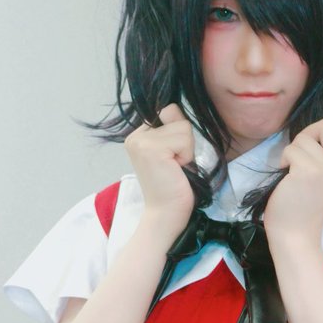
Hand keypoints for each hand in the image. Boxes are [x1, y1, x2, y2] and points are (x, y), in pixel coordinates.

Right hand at [124, 104, 195, 237]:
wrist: (166, 214)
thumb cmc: (174, 187)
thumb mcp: (173, 152)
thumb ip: (172, 130)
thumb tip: (175, 108)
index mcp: (138, 135)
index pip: (168, 111)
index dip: (179, 134)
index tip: (172, 158)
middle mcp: (135, 135)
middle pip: (175, 114)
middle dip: (184, 140)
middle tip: (175, 164)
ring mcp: (141, 141)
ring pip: (183, 126)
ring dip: (187, 150)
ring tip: (176, 168)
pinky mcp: (151, 148)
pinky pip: (184, 138)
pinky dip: (187, 155)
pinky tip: (176, 170)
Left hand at [263, 119, 322, 243]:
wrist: (296, 236)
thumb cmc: (306, 211)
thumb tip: (318, 134)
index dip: (320, 142)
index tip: (310, 160)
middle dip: (307, 136)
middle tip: (298, 156)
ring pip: (303, 138)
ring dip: (292, 152)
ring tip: (291, 172)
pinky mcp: (308, 171)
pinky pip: (290, 150)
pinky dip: (283, 160)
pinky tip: (285, 177)